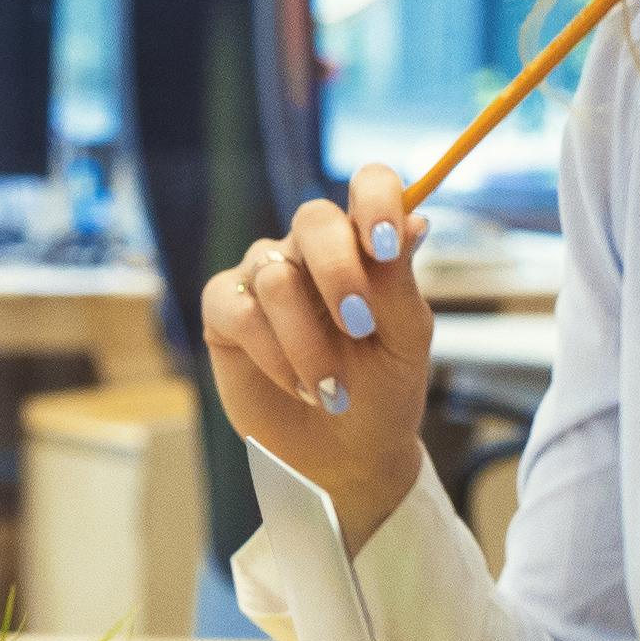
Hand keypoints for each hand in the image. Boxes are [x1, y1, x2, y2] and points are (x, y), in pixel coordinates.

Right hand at [196, 162, 434, 543]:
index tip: (385, 245)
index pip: (369, 185)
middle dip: (338, 273)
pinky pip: (240, 311)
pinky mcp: (225, 312)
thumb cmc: (384, 393)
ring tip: (332, 389)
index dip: (375, 199)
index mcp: (365, 246)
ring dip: (309, 342)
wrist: (347, 455)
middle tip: (359, 327)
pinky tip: (297, 385)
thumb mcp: (405, 342)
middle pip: (313, 219)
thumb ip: (399, 284)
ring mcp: (263, 276)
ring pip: (276, 276)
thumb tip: (415, 221)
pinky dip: (274, 355)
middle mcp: (311, 251)